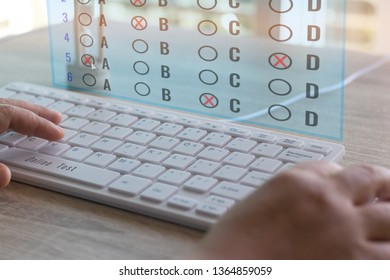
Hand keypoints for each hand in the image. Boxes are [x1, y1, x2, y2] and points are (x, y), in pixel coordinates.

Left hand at [0, 98, 63, 187]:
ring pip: (4, 106)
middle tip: (58, 118)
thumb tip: (5, 177)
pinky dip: (8, 115)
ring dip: (23, 112)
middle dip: (38, 112)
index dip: (43, 126)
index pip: (22, 117)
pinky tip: (8, 124)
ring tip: (38, 117)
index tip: (59, 134)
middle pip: (14, 106)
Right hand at [191, 162, 389, 258]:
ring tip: (385, 228)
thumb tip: (331, 179)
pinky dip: (384, 252)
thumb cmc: (240, 238)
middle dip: (388, 190)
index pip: (347, 169)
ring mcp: (344, 235)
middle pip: (380, 184)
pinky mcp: (350, 267)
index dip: (367, 178)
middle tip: (388, 199)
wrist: (230, 270)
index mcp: (303, 181)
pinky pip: (385, 258)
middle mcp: (328, 201)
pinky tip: (377, 251)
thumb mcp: (268, 195)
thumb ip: (303, 181)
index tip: (373, 186)